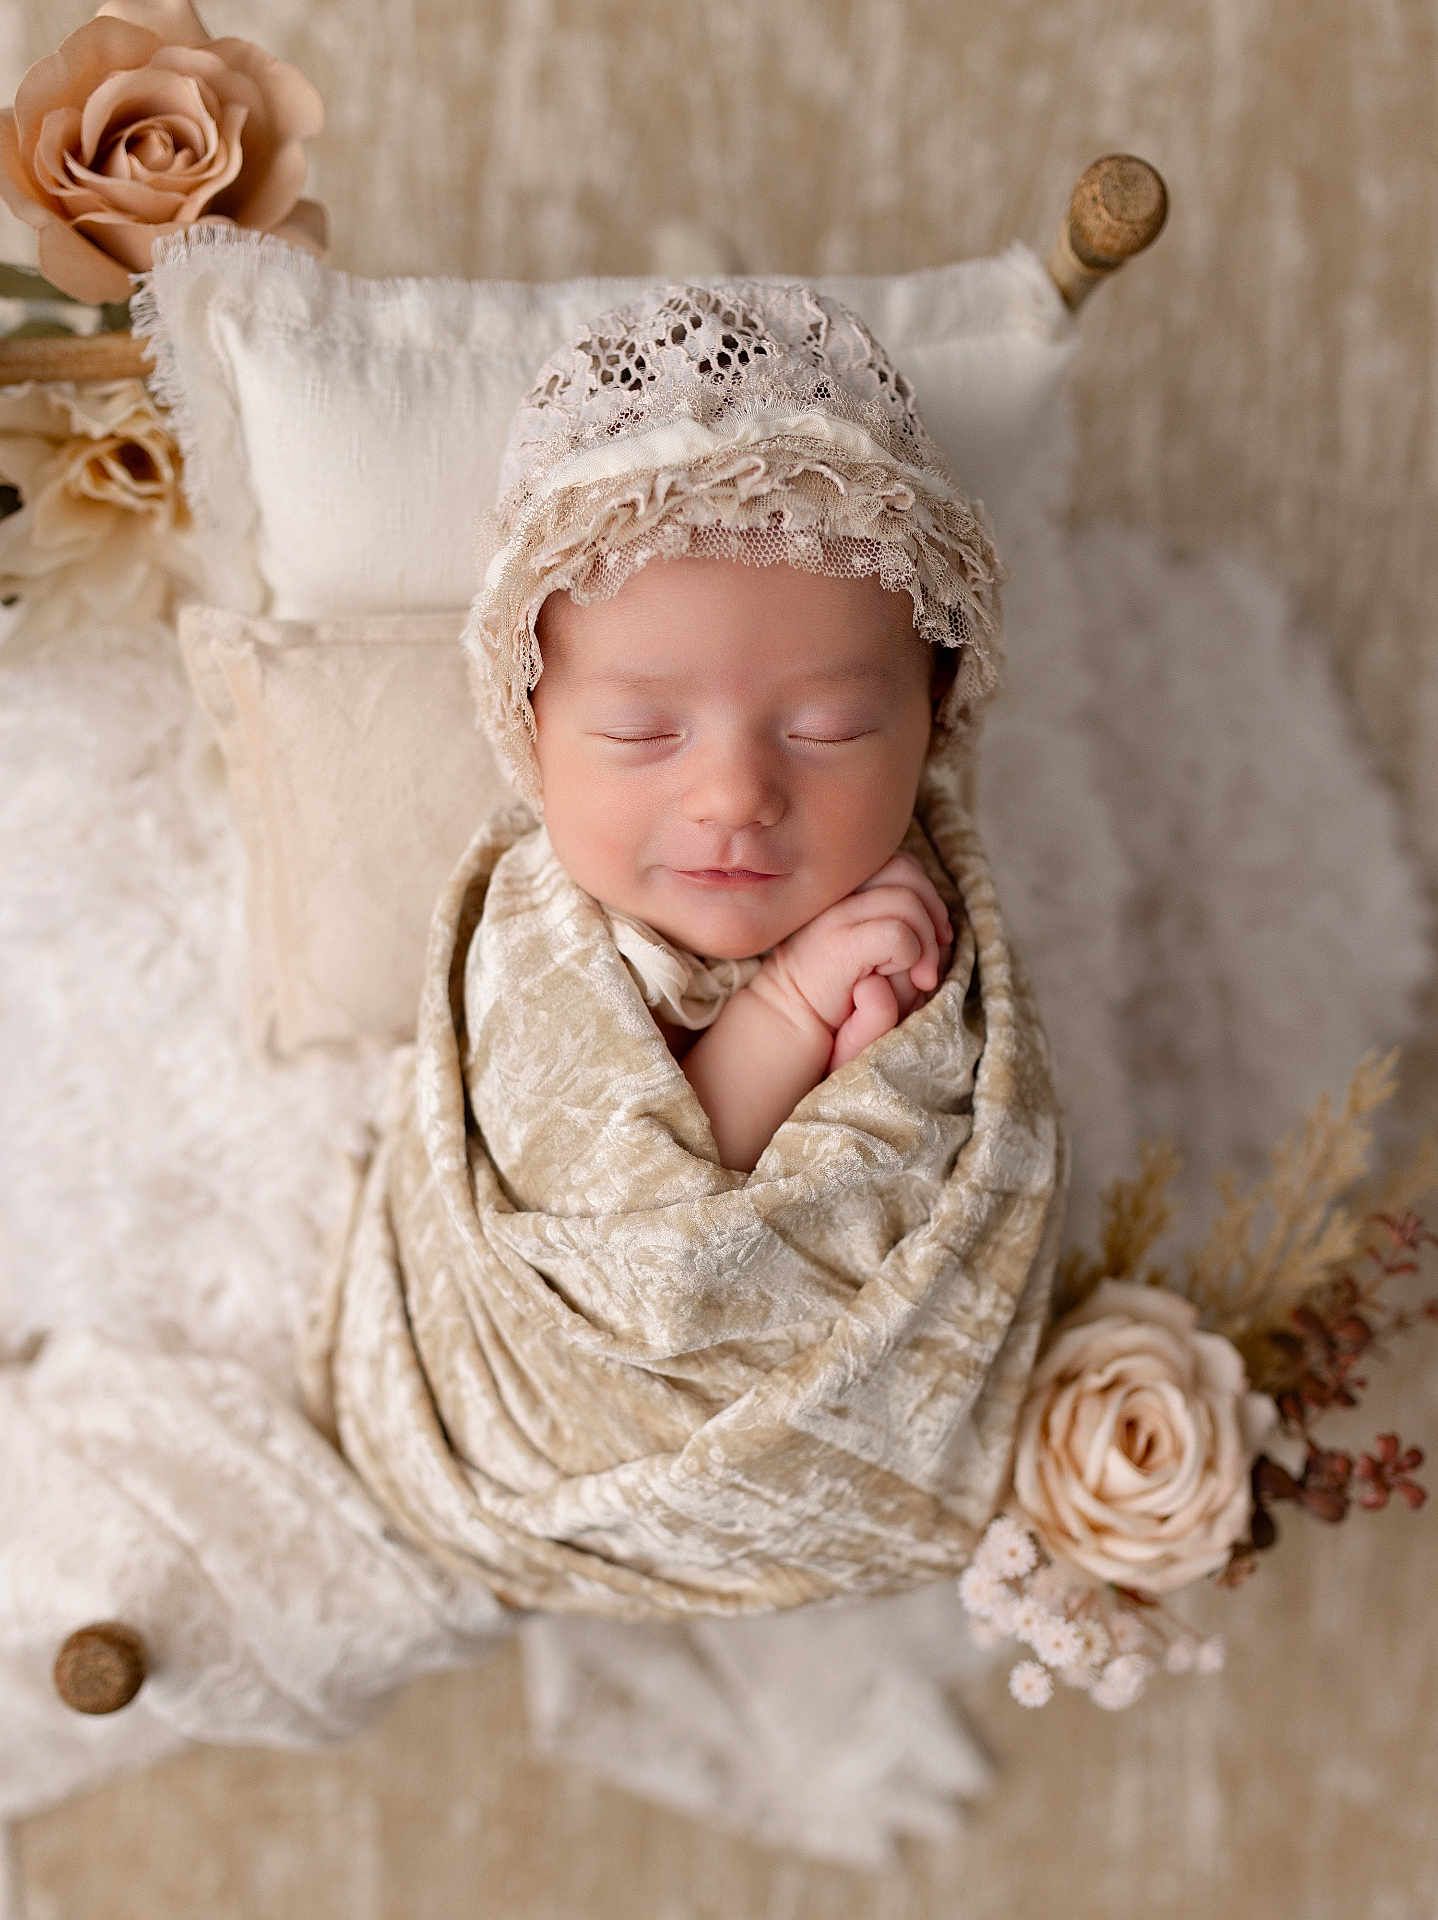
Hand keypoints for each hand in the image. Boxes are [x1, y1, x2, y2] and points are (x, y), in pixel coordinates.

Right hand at [760, 852, 955, 1071]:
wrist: (790, 1025)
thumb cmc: (842, 997)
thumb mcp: (878, 957)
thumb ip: (902, 928)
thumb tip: (942, 925)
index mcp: (843, 891)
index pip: (898, 864)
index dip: (927, 893)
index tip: (939, 935)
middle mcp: (836, 896)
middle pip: (904, 869)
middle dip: (934, 910)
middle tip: (934, 956)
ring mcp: (835, 917)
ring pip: (906, 900)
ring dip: (926, 942)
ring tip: (920, 978)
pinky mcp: (838, 946)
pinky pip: (897, 936)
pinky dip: (911, 956)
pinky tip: (896, 980)